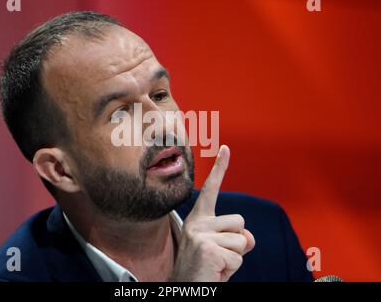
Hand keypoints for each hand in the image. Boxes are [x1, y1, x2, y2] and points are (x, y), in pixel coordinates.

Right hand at [170, 145, 254, 281]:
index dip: (220, 168)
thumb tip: (249, 238)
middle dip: (237, 243)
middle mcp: (196, 223)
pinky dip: (231, 269)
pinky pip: (238, 256)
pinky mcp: (207, 248)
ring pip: (242, 240)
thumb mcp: (221, 250)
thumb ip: (236, 237)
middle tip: (218, 257)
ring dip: (234, 257)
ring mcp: (200, 235)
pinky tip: (214, 271)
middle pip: (239, 221)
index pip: (211, 190)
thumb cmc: (204, 270)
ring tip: (215, 265)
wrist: (186, 289)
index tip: (226, 148)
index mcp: (198, 220)